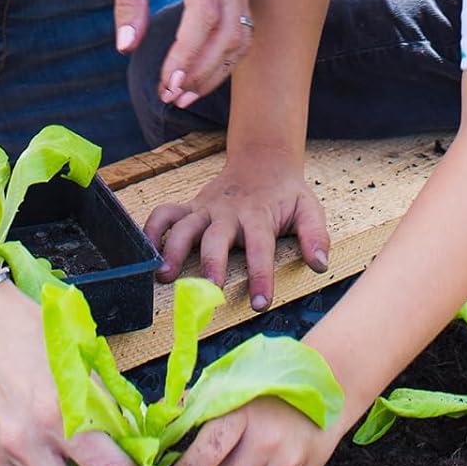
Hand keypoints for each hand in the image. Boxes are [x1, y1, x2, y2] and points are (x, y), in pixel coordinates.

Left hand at [110, 0, 250, 104]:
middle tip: (170, 95)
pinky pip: (242, 29)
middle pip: (230, 32)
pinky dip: (224, 58)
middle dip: (201, 72)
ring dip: (215, 71)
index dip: (188, 54)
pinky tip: (199, 74)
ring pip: (242, 35)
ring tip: (183, 93)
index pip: (205, 14)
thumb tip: (126, 46)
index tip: (166, 80)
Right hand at [144, 158, 329, 310]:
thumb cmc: (287, 194)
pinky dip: (152, 229)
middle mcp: (228, 212)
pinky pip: (165, 214)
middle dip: (211, 263)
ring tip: (164, 276)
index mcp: (258, 215)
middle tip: (208, 290)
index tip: (260, 303)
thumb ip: (315, 236)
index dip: (260, 275)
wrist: (263, 161)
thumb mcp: (309, 209)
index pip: (260, 247)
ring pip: (184, 226)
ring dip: (172, 249)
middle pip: (216, 238)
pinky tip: (146, 253)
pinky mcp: (191, 207)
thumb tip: (320, 265)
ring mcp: (206, 209)